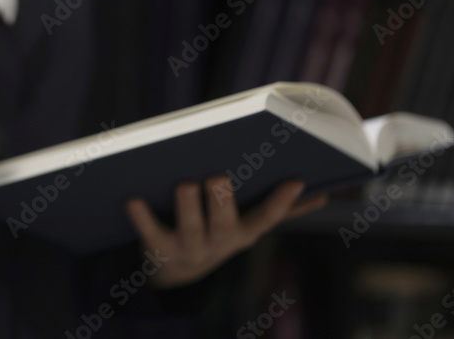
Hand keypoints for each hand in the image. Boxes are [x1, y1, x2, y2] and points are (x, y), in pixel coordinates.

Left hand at [125, 177, 327, 288]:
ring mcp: (189, 248)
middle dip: (222, 202)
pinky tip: (133, 198)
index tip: (296, 179)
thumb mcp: (246, 227)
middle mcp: (219, 243)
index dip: (283, 202)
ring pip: (190, 229)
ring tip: (185, 184)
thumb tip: (320, 194)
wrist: (176, 276)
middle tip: (218, 177)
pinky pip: (149, 232)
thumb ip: (280, 211)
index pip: (267, 219)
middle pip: (225, 225)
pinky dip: (140, 216)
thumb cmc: (214, 234)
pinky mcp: (159, 249)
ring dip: (188, 207)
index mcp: (243, 234)